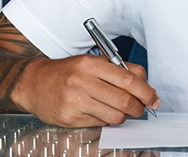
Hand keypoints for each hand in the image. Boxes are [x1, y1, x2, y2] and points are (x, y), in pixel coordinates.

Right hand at [12, 55, 160, 127]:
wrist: (34, 83)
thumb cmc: (67, 72)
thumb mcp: (93, 62)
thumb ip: (120, 70)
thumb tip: (146, 85)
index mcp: (91, 64)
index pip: (127, 78)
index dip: (146, 91)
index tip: (154, 99)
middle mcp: (82, 81)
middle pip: (123, 100)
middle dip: (138, 108)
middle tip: (141, 109)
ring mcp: (75, 101)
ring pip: (114, 116)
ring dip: (123, 116)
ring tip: (120, 111)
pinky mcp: (70, 118)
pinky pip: (99, 124)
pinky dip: (106, 120)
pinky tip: (100, 112)